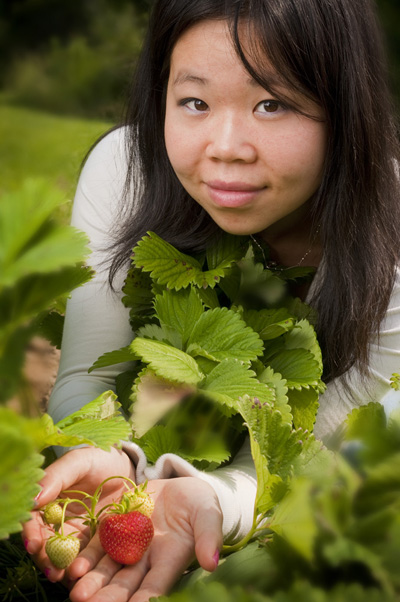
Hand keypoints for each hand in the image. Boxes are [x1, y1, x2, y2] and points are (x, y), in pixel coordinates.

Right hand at [22, 446, 135, 583]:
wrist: (129, 469)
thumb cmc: (100, 459)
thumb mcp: (79, 461)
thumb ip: (57, 476)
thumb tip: (34, 498)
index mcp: (48, 502)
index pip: (33, 521)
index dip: (31, 533)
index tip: (35, 544)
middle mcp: (58, 522)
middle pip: (47, 544)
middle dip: (47, 558)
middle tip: (52, 569)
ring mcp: (78, 535)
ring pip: (66, 555)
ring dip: (64, 568)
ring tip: (67, 576)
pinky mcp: (97, 543)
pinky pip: (90, 557)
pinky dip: (86, 567)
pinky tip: (86, 575)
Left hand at [68, 477, 222, 601]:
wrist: (181, 486)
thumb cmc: (200, 505)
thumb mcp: (208, 515)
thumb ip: (209, 536)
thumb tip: (212, 563)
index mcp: (170, 560)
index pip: (155, 587)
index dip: (144, 600)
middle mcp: (146, 559)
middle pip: (126, 584)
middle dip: (109, 597)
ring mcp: (129, 544)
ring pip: (108, 568)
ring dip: (93, 582)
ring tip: (77, 594)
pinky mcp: (115, 527)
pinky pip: (99, 545)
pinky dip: (87, 557)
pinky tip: (74, 567)